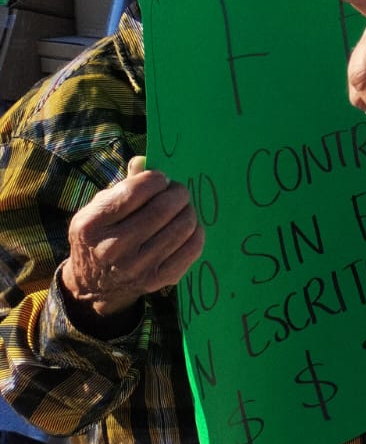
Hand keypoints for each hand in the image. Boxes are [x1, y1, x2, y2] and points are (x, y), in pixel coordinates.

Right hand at [59, 157, 203, 326]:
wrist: (95, 284)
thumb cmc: (100, 236)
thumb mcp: (98, 209)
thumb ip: (122, 185)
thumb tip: (143, 160)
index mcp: (92, 225)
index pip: (134, 192)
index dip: (155, 179)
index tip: (159, 179)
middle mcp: (112, 248)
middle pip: (163, 209)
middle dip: (177, 193)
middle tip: (177, 191)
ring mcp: (137, 267)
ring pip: (183, 226)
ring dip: (188, 210)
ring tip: (180, 209)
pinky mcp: (158, 279)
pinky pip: (193, 247)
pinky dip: (195, 231)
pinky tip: (185, 227)